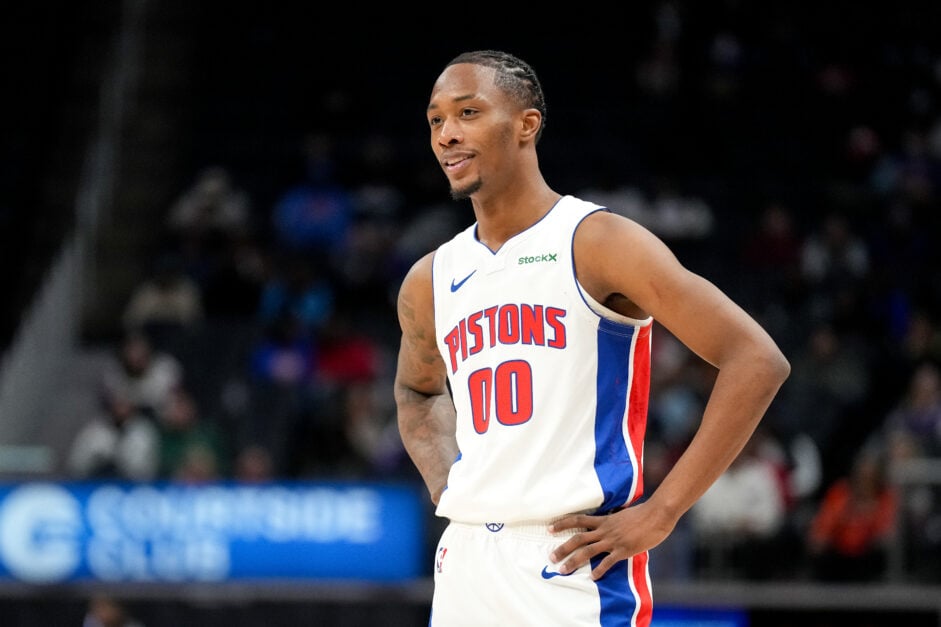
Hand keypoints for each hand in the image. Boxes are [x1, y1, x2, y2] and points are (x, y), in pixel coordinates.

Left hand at [548, 500, 675, 579]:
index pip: (578, 520)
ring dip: (573, 561)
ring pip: (588, 551)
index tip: (550, 528)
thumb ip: (613, 521)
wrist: (657, 514)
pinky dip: (599, 570)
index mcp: (604, 520)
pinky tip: (593, 577)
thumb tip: (609, 522)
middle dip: (563, 548)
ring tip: (563, 570)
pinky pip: (608, 562)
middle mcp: (605, 530)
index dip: (563, 523)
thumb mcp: (623, 515)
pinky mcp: (623, 550)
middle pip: (578, 538)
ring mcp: (613, 540)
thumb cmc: (644, 514)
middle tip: (551, 557)